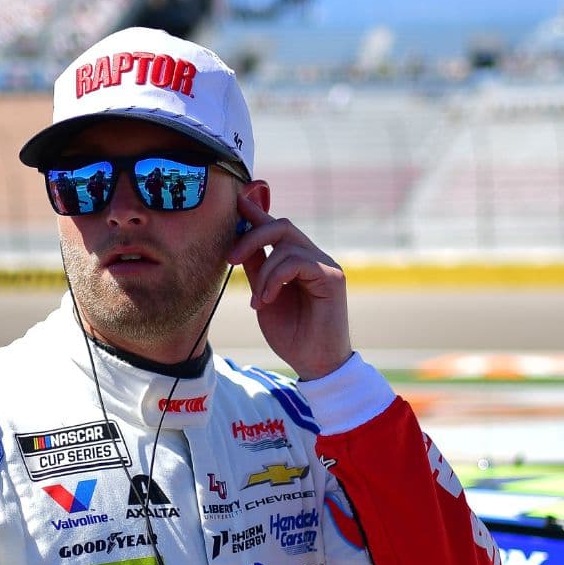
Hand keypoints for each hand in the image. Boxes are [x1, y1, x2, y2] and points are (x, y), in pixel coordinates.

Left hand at [228, 195, 352, 379]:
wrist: (314, 364)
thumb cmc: (291, 334)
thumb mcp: (264, 295)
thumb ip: (256, 267)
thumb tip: (240, 240)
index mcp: (297, 261)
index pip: (276, 228)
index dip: (256, 212)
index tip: (237, 200)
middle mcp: (314, 257)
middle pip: (281, 225)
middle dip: (251, 236)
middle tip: (230, 259)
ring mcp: (326, 265)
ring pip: (286, 243)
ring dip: (263, 272)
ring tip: (258, 300)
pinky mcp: (333, 277)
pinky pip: (296, 261)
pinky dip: (275, 278)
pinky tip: (269, 299)